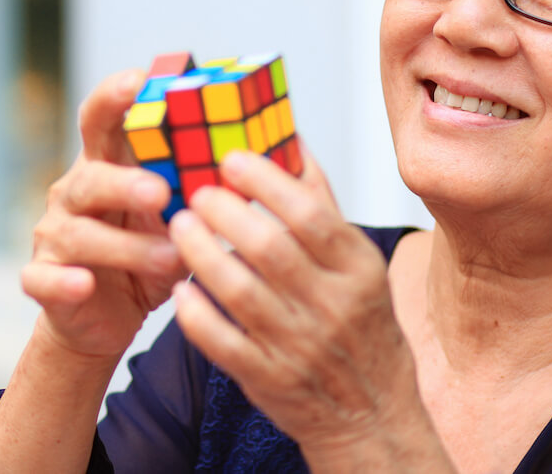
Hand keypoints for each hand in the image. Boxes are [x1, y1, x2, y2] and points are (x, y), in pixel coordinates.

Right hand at [20, 69, 188, 358]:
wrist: (108, 318)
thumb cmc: (150, 255)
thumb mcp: (178, 217)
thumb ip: (201, 186)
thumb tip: (258, 160)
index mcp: (107, 166)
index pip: (101, 120)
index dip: (114, 97)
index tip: (138, 80)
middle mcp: (75, 194)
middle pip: (91, 176)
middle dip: (125, 182)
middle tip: (161, 191)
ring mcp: (54, 236)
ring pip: (79, 233)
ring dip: (126, 246)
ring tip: (170, 257)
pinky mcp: (42, 279)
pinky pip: (44, 278)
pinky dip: (65, 281)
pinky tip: (85, 285)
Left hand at [168, 146, 430, 461]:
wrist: (371, 411)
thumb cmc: (361, 324)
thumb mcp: (359, 261)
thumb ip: (322, 202)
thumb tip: (292, 139)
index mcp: (357, 268)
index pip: (309, 214)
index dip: (265, 181)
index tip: (231, 159)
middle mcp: (331, 306)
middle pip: (270, 248)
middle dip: (226, 213)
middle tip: (197, 192)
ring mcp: (299, 346)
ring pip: (240, 292)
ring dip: (202, 254)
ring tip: (181, 225)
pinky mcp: (269, 379)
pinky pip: (223, 343)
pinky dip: (197, 314)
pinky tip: (181, 289)